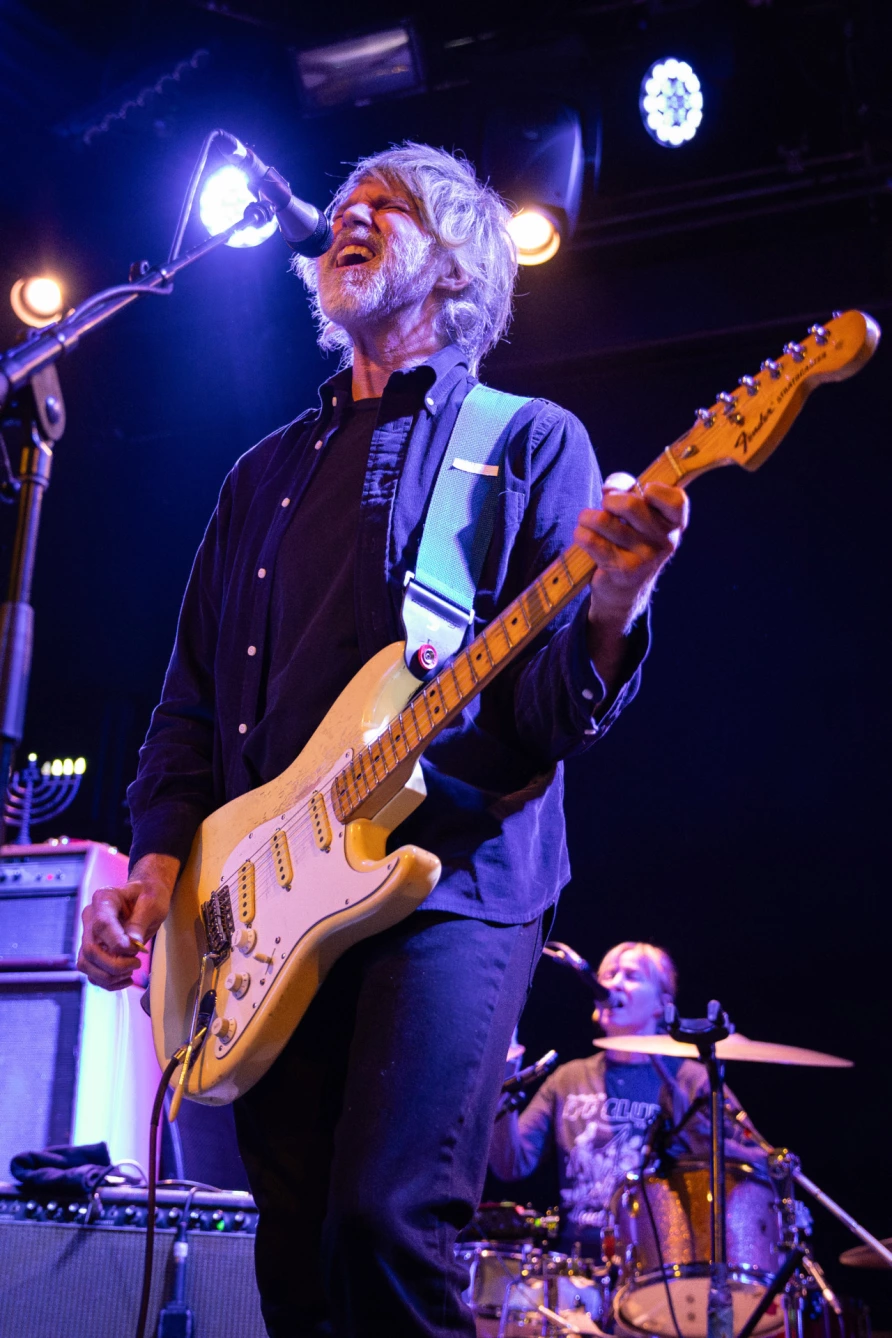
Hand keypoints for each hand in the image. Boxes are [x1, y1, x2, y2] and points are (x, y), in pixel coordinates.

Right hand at [77, 853, 178, 991]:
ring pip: (86, 964)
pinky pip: (91, 972)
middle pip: (90, 949)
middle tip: (137, 963)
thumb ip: (140, 922)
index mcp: (104, 899)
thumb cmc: (150, 896)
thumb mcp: (152, 904)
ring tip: (131, 971)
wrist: (146, 897)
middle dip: (114, 964)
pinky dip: (107, 981)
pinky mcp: (92, 949)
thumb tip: (133, 943)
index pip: (102, 925)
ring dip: (109, 976)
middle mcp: (90, 916)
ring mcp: (89, 934)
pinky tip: (125, 979)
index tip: (137, 950)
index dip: (117, 943)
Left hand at [575, 473, 688, 631]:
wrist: (623, 590)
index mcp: (674, 524)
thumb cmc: (628, 540)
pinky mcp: (623, 570)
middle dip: (609, 500)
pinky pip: (591, 540)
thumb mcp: (635, 514)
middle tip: (605, 508)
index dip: (655, 490)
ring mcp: (646, 558)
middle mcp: (665, 541)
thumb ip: (626, 488)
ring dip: (587, 517)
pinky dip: (580, 534)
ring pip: (603, 520)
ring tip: (588, 523)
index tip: (642, 492)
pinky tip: (584, 537)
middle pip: (630, 504)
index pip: (676, 500)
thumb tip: (610, 487)